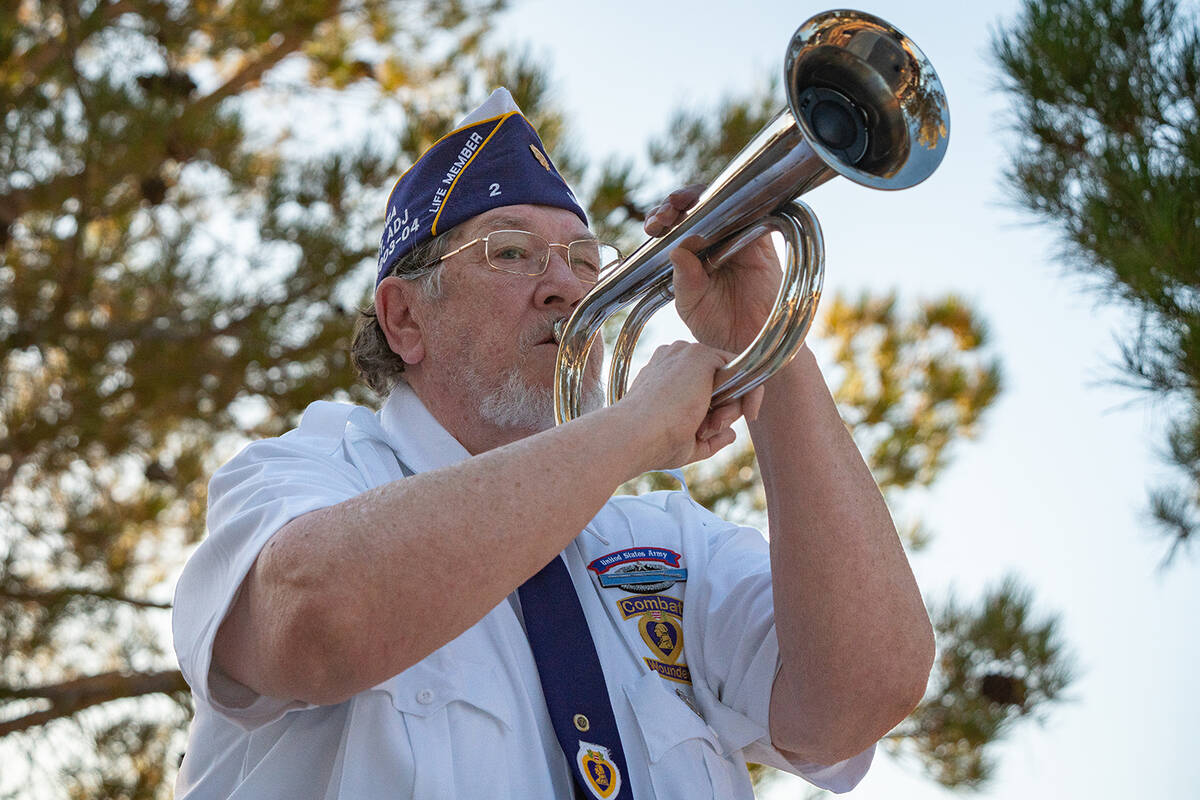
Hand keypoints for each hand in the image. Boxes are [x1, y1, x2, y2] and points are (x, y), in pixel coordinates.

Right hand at [616, 340, 764, 472]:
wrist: (634, 436)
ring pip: (732, 377)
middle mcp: (676, 359)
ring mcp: (687, 354)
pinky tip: (721, 415)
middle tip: (708, 431)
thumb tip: (731, 434)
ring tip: (704, 428)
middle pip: (722, 381)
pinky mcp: (700, 356)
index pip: (706, 384)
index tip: (713, 431)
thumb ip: (710, 436)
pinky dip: (745, 394)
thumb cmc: (652, 443)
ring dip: (730, 409)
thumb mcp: (687, 442)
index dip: (718, 409)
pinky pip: (742, 369)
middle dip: (726, 411)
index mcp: (666, 374)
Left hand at [645, 185, 782, 353]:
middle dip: (673, 204)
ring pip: (718, 204)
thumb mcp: (691, 305)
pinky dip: (734, 205)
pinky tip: (717, 207)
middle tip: (662, 216)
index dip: (661, 219)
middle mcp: (713, 243)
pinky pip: (750, 215)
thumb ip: (683, 281)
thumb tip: (676, 251)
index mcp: (690, 255)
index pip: (673, 227)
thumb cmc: (718, 327)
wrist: (748, 344)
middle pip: (693, 208)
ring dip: (697, 198)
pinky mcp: (761, 242)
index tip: (652, 226)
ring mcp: (736, 239)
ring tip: (678, 206)